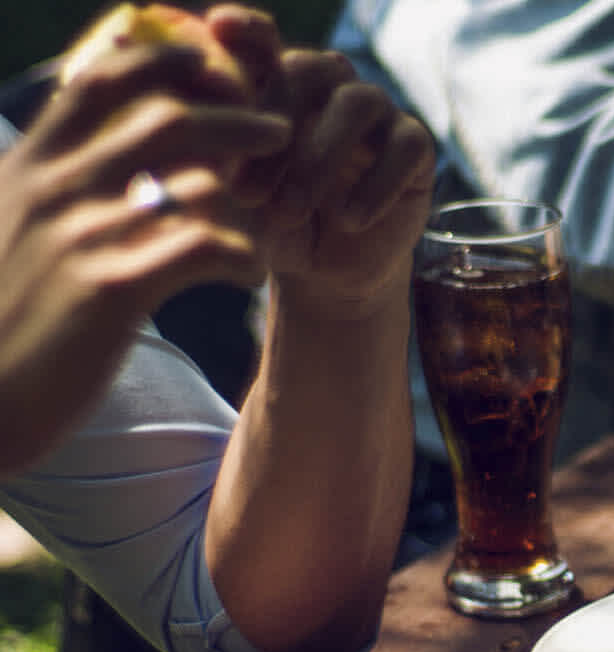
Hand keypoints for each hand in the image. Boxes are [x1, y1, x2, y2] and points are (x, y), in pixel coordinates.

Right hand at [0, 30, 288, 471]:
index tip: (212, 67)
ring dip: (250, 198)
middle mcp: (54, 189)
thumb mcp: (14, 231)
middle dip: (238, 118)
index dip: (165, 63)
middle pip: (168, 119)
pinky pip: (208, 248)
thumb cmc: (6, 319)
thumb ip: (56, 188)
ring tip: (270, 219)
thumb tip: (113, 159)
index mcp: (31, 168)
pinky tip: (248, 275)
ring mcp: (83, 236)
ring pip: (201, 184)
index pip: (99, 82)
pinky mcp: (112, 291)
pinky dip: (245, 257)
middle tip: (280, 130)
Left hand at [220, 8, 434, 304]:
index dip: (248, 31)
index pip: (264, 43)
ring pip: (355, 104)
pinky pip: (403, 148)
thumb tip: (187, 135)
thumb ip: (214, 159)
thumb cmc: (268, 224)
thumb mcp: (233, 196)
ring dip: (318, 159)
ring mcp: (378, 112)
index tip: (219, 26)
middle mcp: (330, 86)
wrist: (325, 273)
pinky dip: (374, 187)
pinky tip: (349, 221)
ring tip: (289, 214)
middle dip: (273, 126)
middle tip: (244, 193)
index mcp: (279, 85)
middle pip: (307, 69)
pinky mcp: (415, 146)